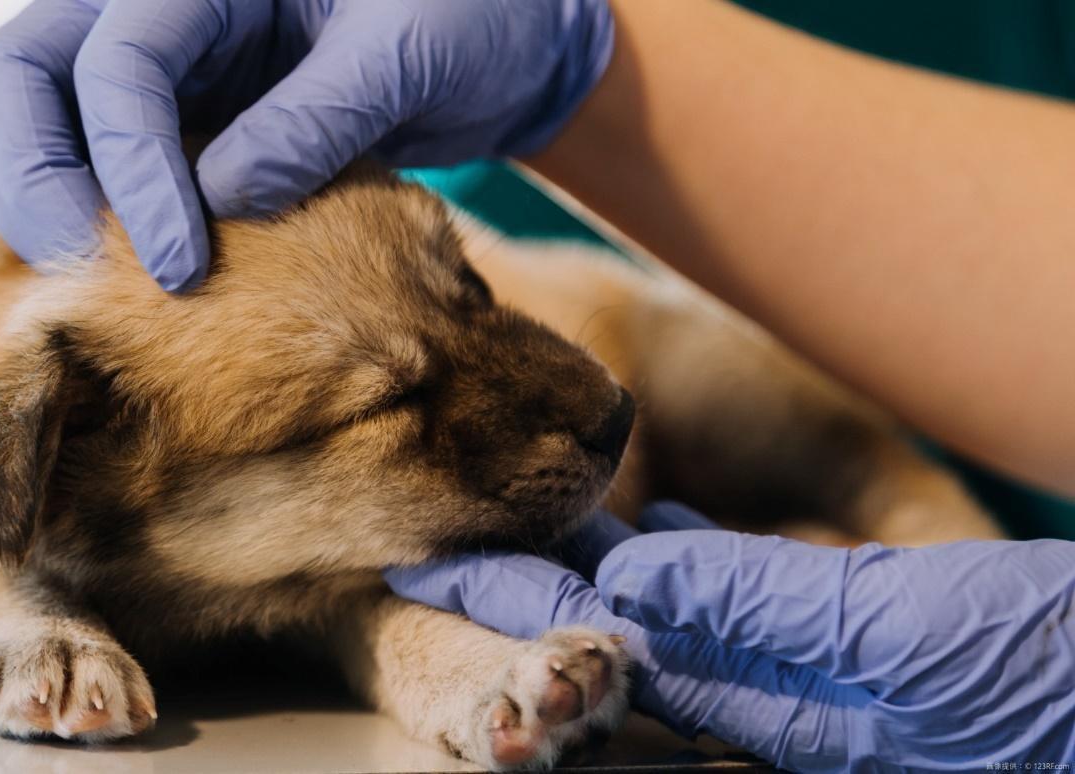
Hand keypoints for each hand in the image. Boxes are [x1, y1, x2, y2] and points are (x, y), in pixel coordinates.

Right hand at [0, 0, 613, 290]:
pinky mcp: (185, 117)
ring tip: (93, 285)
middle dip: (32, 178)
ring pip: (37, 117)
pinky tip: (132, 276)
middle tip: (79, 274)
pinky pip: (101, 161)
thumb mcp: (406, 53)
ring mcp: (167, 63)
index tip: (178, 266)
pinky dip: (98, 216)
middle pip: (23, 72)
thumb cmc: (469, 15)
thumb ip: (315, 118)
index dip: (129, 167)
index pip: (119, 58)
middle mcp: (162, 5)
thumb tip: (217, 200)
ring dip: (43, 201)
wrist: (503, 41)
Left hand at [386, 503, 1074, 769]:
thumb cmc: (1038, 671)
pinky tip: (653, 536)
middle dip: (530, 593)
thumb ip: (756, 607)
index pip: (601, 648)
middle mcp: (767, 692)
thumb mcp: (893, 633)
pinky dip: (683, 567)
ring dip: (595, 574)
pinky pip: (734, 602)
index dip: (512, 603)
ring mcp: (803, 666)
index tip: (427, 558)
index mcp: (762, 705)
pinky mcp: (844, 637)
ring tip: (525, 525)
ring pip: (665, 617)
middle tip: (443, 540)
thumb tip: (628, 586)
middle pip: (614, 637)